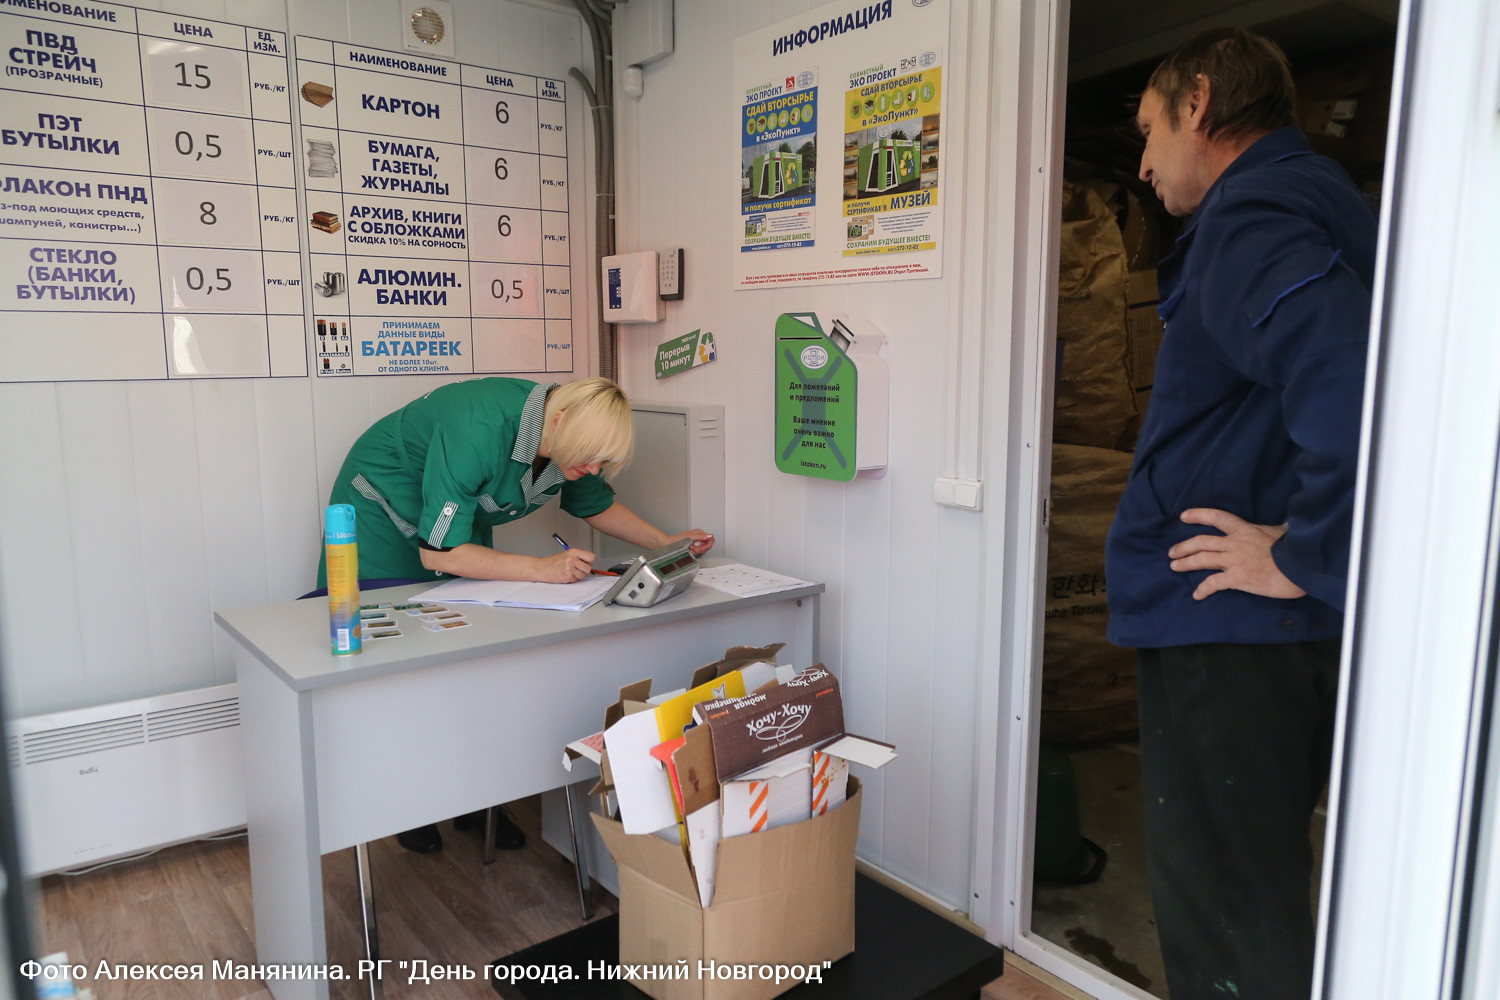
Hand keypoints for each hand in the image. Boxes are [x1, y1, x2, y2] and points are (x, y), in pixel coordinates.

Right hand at [536, 548, 594, 582]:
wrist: (541, 568)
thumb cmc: (553, 562)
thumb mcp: (567, 554)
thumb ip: (578, 557)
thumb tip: (589, 563)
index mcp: (573, 552)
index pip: (591, 557)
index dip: (589, 561)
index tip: (585, 563)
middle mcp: (572, 559)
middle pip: (588, 568)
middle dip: (584, 570)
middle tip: (577, 569)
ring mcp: (570, 568)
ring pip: (583, 575)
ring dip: (578, 576)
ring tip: (570, 572)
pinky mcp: (567, 576)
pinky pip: (576, 580)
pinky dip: (573, 579)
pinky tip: (566, 575)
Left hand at [672, 529, 714, 556]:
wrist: (671, 544)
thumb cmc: (678, 539)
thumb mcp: (691, 537)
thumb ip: (702, 537)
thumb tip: (710, 536)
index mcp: (700, 532)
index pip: (711, 539)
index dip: (708, 544)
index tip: (704, 548)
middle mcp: (699, 537)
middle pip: (707, 545)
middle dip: (701, 548)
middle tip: (694, 547)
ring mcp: (697, 543)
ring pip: (703, 550)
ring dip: (696, 550)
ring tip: (690, 547)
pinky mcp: (694, 548)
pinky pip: (698, 552)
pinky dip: (694, 552)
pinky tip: (689, 550)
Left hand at [1168, 508, 1306, 600]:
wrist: (1302, 566)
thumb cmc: (1296, 549)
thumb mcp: (1284, 532)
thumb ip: (1278, 529)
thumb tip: (1287, 525)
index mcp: (1245, 529)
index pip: (1217, 516)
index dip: (1199, 515)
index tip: (1183, 516)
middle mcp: (1235, 543)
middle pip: (1202, 541)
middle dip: (1184, 546)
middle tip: (1172, 553)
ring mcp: (1234, 560)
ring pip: (1202, 559)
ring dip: (1185, 563)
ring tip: (1174, 567)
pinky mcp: (1237, 578)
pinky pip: (1213, 583)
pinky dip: (1203, 589)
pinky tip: (1197, 595)